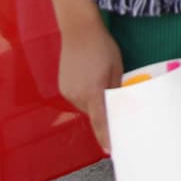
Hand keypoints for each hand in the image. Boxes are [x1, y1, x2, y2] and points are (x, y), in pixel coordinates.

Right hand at [58, 19, 122, 152]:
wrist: (79, 30)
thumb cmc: (103, 47)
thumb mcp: (117, 69)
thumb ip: (116, 90)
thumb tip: (118, 105)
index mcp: (93, 92)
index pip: (101, 122)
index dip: (106, 137)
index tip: (111, 150)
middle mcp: (77, 95)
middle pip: (93, 114)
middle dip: (103, 113)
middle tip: (115, 106)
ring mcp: (67, 91)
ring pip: (85, 106)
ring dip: (94, 102)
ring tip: (101, 83)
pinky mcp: (62, 86)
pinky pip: (77, 98)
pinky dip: (86, 95)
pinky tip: (91, 80)